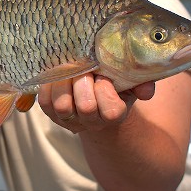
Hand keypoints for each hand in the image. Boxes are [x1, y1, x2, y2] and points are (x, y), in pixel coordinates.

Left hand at [38, 74, 154, 132]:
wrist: (94, 96)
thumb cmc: (115, 85)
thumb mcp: (131, 82)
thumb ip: (142, 82)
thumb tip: (146, 90)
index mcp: (113, 114)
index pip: (111, 111)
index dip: (105, 90)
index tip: (103, 76)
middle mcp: (91, 122)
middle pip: (85, 107)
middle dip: (84, 82)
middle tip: (85, 69)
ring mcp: (69, 120)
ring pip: (62, 105)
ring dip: (64, 82)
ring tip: (69, 68)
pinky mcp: (51, 113)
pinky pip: (44, 101)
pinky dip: (48, 84)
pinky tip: (57, 73)